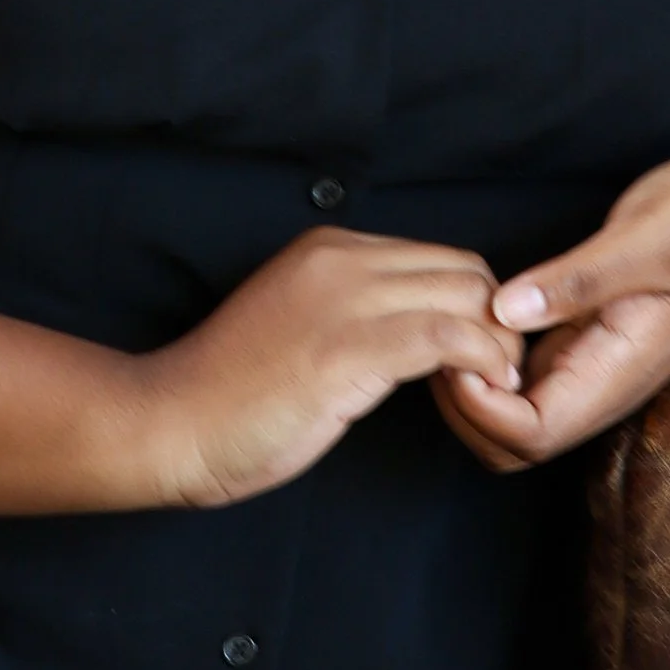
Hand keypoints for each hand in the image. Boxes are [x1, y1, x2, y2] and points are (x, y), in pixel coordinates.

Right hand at [138, 225, 525, 507]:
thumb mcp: (300, 324)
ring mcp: (343, 300)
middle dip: (498, 322)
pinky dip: (480, 363)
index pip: (439, 258)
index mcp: (329, 249)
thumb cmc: (230, 392)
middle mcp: (341, 259)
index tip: (476, 356)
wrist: (170, 421)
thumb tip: (418, 333)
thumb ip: (354, 312)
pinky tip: (478, 392)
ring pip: (466, 298)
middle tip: (497, 375)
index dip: (473, 306)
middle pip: (465, 271)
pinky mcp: (347, 349)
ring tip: (493, 388)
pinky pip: (446, 337)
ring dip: (497, 346)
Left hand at [432, 154, 669, 473]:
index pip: (534, 434)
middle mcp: (601, 385)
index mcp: (619, 374)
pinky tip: (473, 317)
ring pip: (513, 420)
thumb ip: (578, 279)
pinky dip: (486, 363)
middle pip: (514, 445)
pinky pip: (522, 381)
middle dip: (465, 410)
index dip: (483, 408)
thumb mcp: (644, 239)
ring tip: (452, 326)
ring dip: (471, 390)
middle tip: (443, 340)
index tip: (459, 350)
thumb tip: (505, 310)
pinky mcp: (579, 344)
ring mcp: (589, 368)